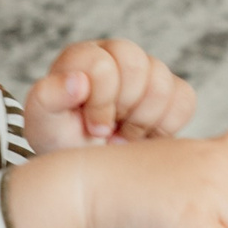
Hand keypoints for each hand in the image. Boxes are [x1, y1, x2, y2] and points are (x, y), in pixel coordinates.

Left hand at [24, 38, 196, 152]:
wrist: (90, 172)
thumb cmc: (62, 143)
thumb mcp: (43, 125)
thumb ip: (48, 98)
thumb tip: (78, 81)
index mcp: (82, 57)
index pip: (103, 65)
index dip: (101, 102)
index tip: (92, 128)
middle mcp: (115, 55)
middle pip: (137, 65)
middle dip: (124, 108)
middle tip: (109, 132)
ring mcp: (146, 71)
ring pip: (162, 83)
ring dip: (143, 121)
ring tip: (124, 138)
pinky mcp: (171, 91)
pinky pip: (184, 99)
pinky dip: (167, 125)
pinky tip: (144, 138)